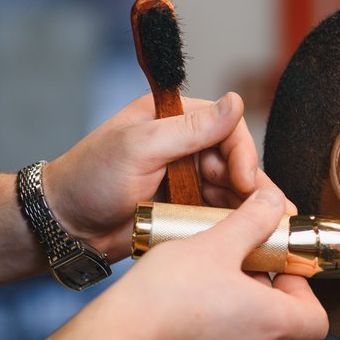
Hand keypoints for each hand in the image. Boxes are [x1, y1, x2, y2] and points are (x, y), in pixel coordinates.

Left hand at [43, 92, 259, 260]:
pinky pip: (218, 215)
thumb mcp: (140, 148)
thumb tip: (235, 101)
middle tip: (274, 213)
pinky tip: (256, 238)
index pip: (227, 129)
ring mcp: (186, 180)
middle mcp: (185, 147)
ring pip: (233, 192)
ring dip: (252, 209)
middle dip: (254, 188)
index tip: (245, 181)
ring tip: (276, 230)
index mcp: (174, 119)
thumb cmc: (90, 179)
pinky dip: (235, 225)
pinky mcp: (185, 210)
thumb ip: (191, 128)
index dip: (243, 155)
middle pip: (236, 164)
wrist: (63, 227)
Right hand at [86, 184, 328, 339]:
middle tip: (241, 262)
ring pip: (249, 335)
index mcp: (274, 326)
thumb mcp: (216, 244)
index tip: (278, 266)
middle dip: (265, 290)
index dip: (303, 289)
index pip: (317, 318)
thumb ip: (252, 221)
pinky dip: (212, 326)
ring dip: (238, 306)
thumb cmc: (166, 297)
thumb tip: (273, 202)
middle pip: (282, 324)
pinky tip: (184, 301)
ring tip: (209, 276)